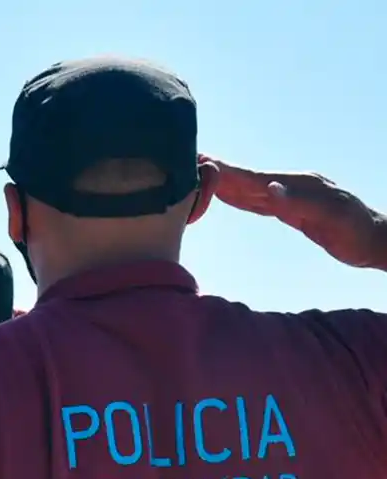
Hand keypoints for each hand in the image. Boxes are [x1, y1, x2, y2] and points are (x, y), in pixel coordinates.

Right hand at [204, 156, 386, 269]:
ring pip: (250, 188)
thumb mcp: (331, 219)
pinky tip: (226, 195)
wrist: (377, 241)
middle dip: (218, 172)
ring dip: (224, 182)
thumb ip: (298, 203)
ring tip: (196, 174)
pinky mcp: (291, 209)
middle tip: (186, 162)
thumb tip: (268, 189)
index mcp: (298, 186)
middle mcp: (291, 186)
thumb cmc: (357, 232)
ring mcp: (291, 196)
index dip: (227, 172)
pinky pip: (258, 201)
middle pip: (248, 180)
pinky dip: (239, 196)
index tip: (200, 161)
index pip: (255, 178)